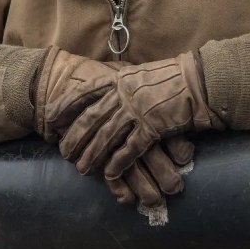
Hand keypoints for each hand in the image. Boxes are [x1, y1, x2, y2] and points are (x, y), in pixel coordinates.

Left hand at [35, 51, 194, 204]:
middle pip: (89, 119)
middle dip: (73, 138)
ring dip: (91, 155)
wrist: (198, 82)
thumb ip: (122, 82)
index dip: (65, 106)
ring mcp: (137, 111)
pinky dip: (118, 163)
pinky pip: (129, 150)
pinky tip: (109, 174)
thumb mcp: (140, 74)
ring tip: (81, 168)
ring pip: (105, 137)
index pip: (84, 92)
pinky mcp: (152, 128)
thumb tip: (108, 89)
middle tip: (63, 152)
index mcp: (119, 79)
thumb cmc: (172, 78)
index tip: (50, 117)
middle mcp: (124, 94)